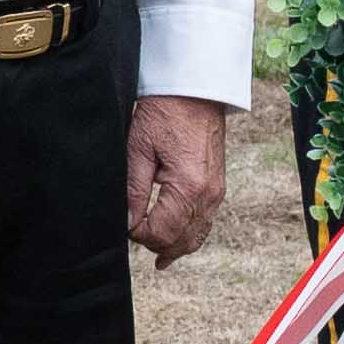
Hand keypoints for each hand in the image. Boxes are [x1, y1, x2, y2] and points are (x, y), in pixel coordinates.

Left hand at [125, 97, 227, 265]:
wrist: (196, 90)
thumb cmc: (164, 112)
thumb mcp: (138, 149)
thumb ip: (133, 190)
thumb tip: (128, 223)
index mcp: (188, 187)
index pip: (161, 233)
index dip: (138, 235)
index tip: (125, 224)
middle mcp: (208, 195)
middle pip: (180, 241)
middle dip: (155, 244)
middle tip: (133, 235)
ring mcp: (217, 193)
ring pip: (195, 238)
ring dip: (173, 246)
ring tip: (154, 253)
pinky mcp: (218, 187)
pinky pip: (204, 223)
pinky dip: (189, 236)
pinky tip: (175, 243)